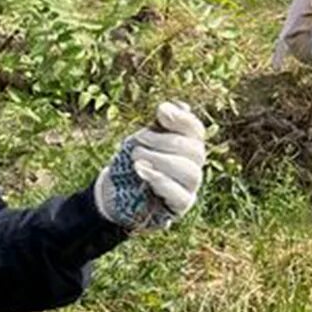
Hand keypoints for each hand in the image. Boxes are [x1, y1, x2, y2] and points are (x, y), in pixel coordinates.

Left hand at [93, 101, 208, 227]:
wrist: (115, 192)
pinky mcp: (181, 205)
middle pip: (195, 150)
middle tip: (139, 140)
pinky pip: (180, 195)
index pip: (196, 130)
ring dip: (161, 160)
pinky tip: (142, 171)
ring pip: (190, 172)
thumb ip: (157, 126)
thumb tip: (171, 106)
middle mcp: (194, 165)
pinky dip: (160, 180)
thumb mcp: (142, 140)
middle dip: (165, 141)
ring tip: (136, 158)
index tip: (161, 111)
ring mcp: (190, 187)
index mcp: (187, 145)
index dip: (183, 119)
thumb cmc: (133, 162)